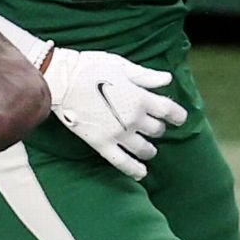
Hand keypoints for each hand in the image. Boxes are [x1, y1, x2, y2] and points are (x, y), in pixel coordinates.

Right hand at [45, 47, 185, 180]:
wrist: (61, 79)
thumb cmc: (90, 67)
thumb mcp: (120, 66)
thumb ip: (146, 76)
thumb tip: (167, 80)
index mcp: (140, 97)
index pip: (170, 110)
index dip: (177, 115)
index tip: (177, 118)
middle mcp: (133, 118)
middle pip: (157, 130)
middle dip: (157, 128)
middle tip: (151, 125)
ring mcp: (118, 133)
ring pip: (145, 149)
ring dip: (149, 149)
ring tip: (147, 148)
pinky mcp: (102, 143)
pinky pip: (122, 162)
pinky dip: (134, 170)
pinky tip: (141, 173)